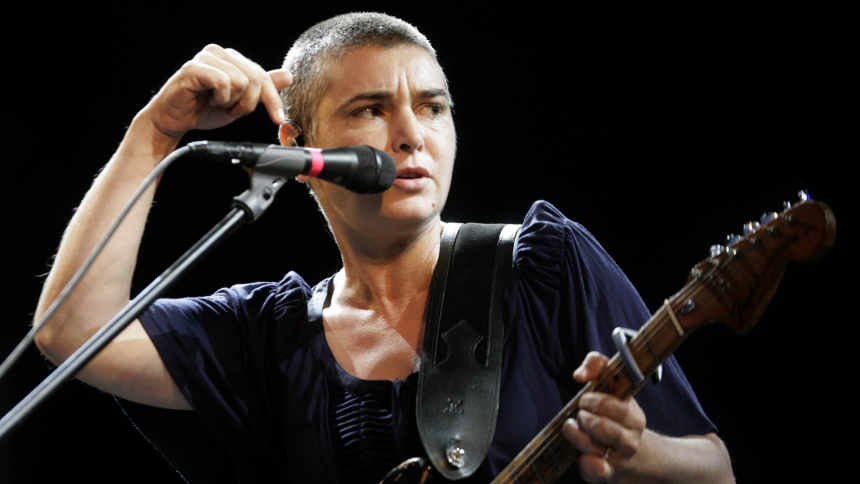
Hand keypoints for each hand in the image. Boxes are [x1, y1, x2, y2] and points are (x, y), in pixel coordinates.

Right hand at [139, 44, 291, 144]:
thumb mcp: (241, 103)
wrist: (175, 120)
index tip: (278, 119)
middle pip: (256, 78)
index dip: (272, 99)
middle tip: (232, 110)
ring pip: (241, 81)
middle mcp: (221, 53)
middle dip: (248, 103)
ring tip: (216, 103)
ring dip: (231, 101)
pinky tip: (208, 99)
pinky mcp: (195, 67)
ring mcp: (207, 57)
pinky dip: (220, 98)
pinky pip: (223, 82)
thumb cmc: (203, 110)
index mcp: (233, 59)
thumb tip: (288, 75)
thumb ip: (262, 89)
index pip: (263, 76)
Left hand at [562, 352, 645, 483]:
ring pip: (592, 447)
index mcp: (633, 414)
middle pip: (600, 426)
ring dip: (576, 435)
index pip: (611, 405)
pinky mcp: (608, 473)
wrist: (630, 453)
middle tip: (581, 414)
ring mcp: (619, 458)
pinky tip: (582, 456)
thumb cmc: (613, 412)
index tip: (585, 399)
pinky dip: (586, 464)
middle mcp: (630, 438)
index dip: (592, 400)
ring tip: (575, 428)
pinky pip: (596, 471)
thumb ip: (596, 364)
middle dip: (583, 417)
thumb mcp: (610, 383)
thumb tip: (580, 374)